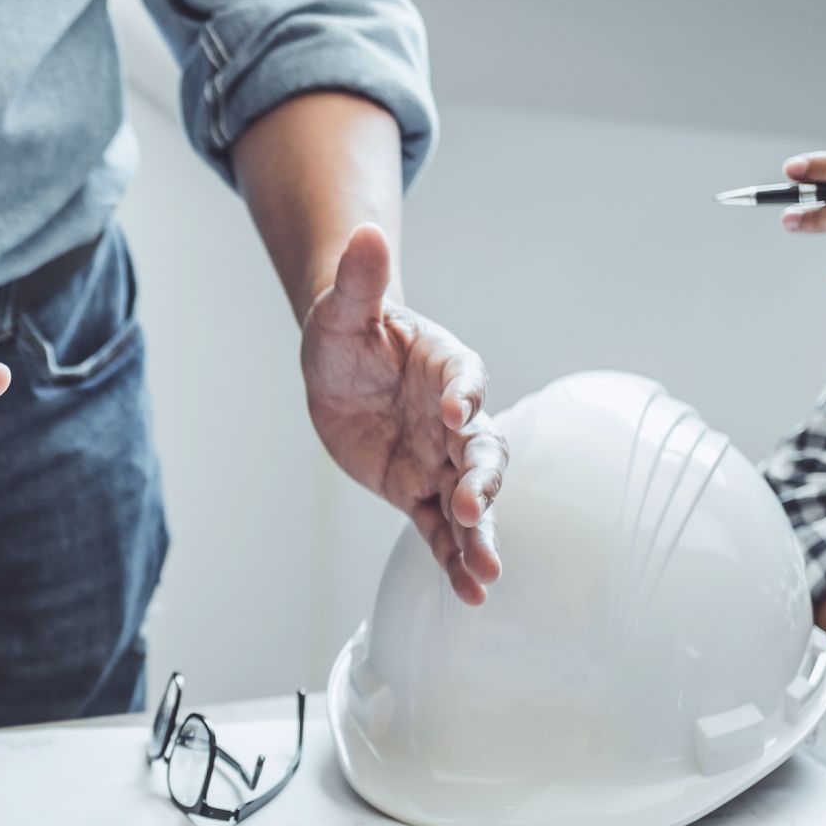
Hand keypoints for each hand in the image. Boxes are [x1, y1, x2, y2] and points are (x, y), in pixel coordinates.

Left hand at [301, 224, 506, 604]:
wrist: (339, 368)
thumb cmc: (347, 333)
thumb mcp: (342, 310)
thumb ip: (360, 281)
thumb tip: (365, 233)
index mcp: (446, 366)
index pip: (467, 379)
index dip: (466, 396)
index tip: (458, 412)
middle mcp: (455, 417)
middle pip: (483, 450)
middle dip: (483, 478)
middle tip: (474, 503)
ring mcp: (441, 459)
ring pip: (471, 499)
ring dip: (481, 534)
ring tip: (486, 572)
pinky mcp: (419, 492)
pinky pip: (442, 530)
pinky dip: (455, 559)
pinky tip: (470, 592)